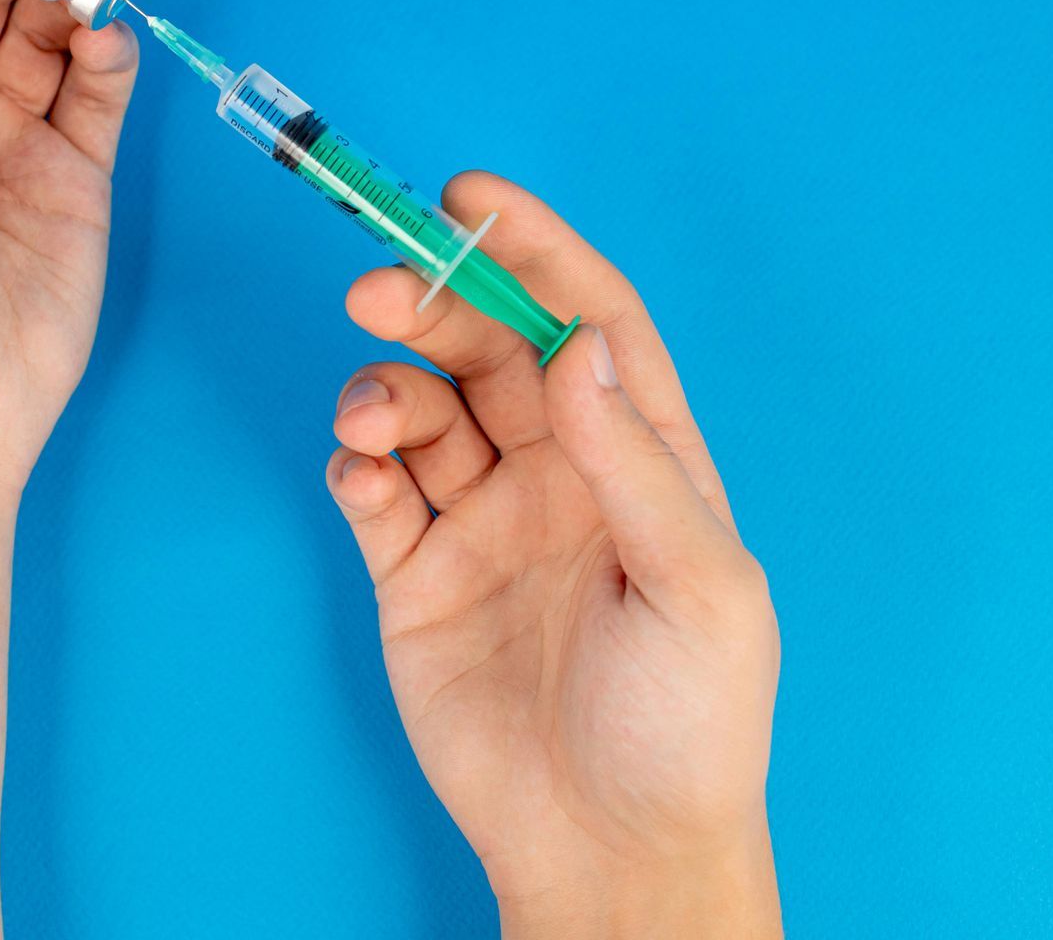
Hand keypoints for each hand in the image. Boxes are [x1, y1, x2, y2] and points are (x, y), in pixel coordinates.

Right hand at [324, 173, 780, 936]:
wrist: (607, 852)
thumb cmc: (685, 728)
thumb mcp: (696, 588)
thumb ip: (636, 465)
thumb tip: (578, 347)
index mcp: (641, 460)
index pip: (586, 323)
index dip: (535, 251)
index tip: (472, 199)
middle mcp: (559, 475)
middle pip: (485, 350)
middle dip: (431, 302)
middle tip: (379, 287)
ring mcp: (483, 523)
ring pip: (419, 409)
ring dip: (383, 388)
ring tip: (371, 418)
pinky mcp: (416, 575)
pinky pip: (374, 491)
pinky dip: (355, 465)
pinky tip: (364, 479)